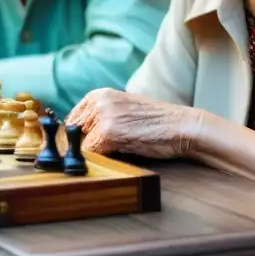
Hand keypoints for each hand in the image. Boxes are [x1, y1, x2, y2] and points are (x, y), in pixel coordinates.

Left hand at [65, 88, 202, 159]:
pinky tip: (118, 158)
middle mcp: (98, 100)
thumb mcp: (123, 113)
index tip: (79, 150)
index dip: (74, 139)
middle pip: (71, 132)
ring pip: (80, 144)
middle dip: (79, 147)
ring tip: (113, 155)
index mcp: (99, 94)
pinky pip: (91, 153)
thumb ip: (100, 119)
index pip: (70, 120)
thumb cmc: (157, 124)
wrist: (183, 126)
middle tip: (95, 158)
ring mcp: (103, 115)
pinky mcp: (109, 132)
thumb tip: (76, 141)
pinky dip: (99, 161)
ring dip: (91, 154)